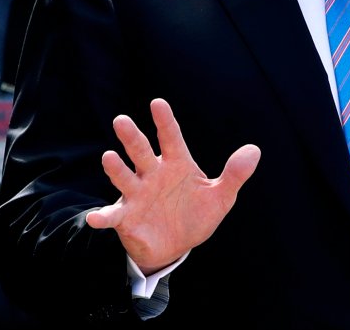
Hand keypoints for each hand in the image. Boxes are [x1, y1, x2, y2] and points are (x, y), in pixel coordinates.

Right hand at [86, 98, 261, 273]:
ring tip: (109, 157)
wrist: (176, 246)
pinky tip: (95, 218)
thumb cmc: (196, 215)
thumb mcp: (221, 197)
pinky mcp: (127, 218)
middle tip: (122, 120)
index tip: (157, 103)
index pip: (171, 138)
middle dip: (132, 137)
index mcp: (177, 164)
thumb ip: (235, 174)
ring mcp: (137, 195)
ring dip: (116, 169)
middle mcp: (153, 174)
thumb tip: (254, 150)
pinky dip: (103, 216)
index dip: (165, 121)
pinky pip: (113, 215)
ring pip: (124, 177)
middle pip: (141, 152)